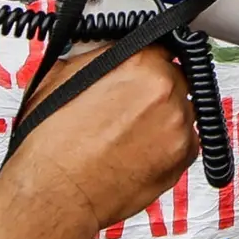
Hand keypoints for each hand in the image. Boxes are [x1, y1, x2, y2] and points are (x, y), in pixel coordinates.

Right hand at [7, 45, 196, 230]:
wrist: (55, 192)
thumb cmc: (53, 142)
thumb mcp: (63, 76)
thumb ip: (100, 59)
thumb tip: (111, 55)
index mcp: (141, 64)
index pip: (162, 47)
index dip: (148, 61)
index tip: (142, 72)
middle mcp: (166, 92)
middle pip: (175, 79)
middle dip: (155, 91)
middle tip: (129, 108)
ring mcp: (178, 126)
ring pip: (183, 111)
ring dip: (163, 118)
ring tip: (129, 134)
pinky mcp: (183, 158)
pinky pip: (186, 142)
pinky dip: (168, 146)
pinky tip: (138, 152)